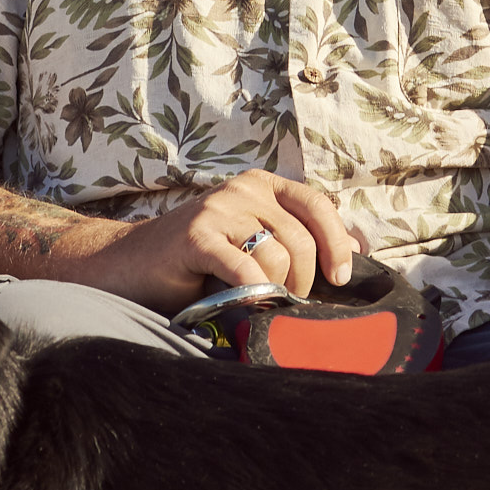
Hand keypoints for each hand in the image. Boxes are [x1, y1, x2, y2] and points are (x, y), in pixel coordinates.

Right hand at [73, 171, 365, 311]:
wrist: (130, 265)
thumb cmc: (198, 262)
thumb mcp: (253, 242)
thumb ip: (297, 240)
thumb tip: (359, 249)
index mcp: (262, 186)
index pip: (318, 206)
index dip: (338, 243)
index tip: (340, 279)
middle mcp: (243, 189)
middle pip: (301, 238)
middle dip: (304, 280)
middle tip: (287, 302)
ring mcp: (218, 209)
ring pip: (276, 255)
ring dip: (276, 289)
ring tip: (261, 302)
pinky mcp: (197, 235)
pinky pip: (244, 269)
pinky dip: (253, 293)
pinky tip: (245, 303)